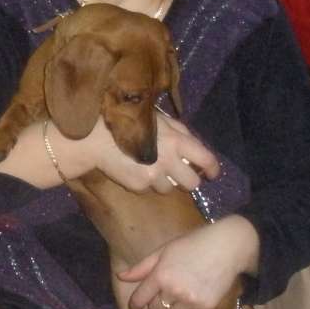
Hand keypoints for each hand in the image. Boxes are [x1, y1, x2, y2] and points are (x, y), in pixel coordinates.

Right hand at [50, 111, 217, 192]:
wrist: (97, 137)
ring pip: (171, 188)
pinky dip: (146, 183)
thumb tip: (194, 146)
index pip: (206, 159)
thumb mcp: (158, 119)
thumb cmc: (129, 121)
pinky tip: (135, 169)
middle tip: (181, 174)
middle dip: (189, 179)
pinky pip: (150, 189)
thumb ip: (179, 131)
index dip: (213, 169)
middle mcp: (169, 160)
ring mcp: (154, 175)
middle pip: (192, 182)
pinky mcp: (139, 185)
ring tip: (151, 168)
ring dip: (165, 181)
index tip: (212, 173)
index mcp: (177, 140)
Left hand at [119, 216, 260, 308]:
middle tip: (166, 291)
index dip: (134, 305)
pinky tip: (192, 298)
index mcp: (161, 275)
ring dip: (172, 308)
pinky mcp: (207, 307)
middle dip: (156, 302)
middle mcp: (174, 290)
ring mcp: (191, 300)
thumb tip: (121, 277)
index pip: (140, 299)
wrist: (228, 246)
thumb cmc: (193, 244)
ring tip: (181, 292)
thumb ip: (142, 267)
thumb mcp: (164, 250)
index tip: (134, 308)